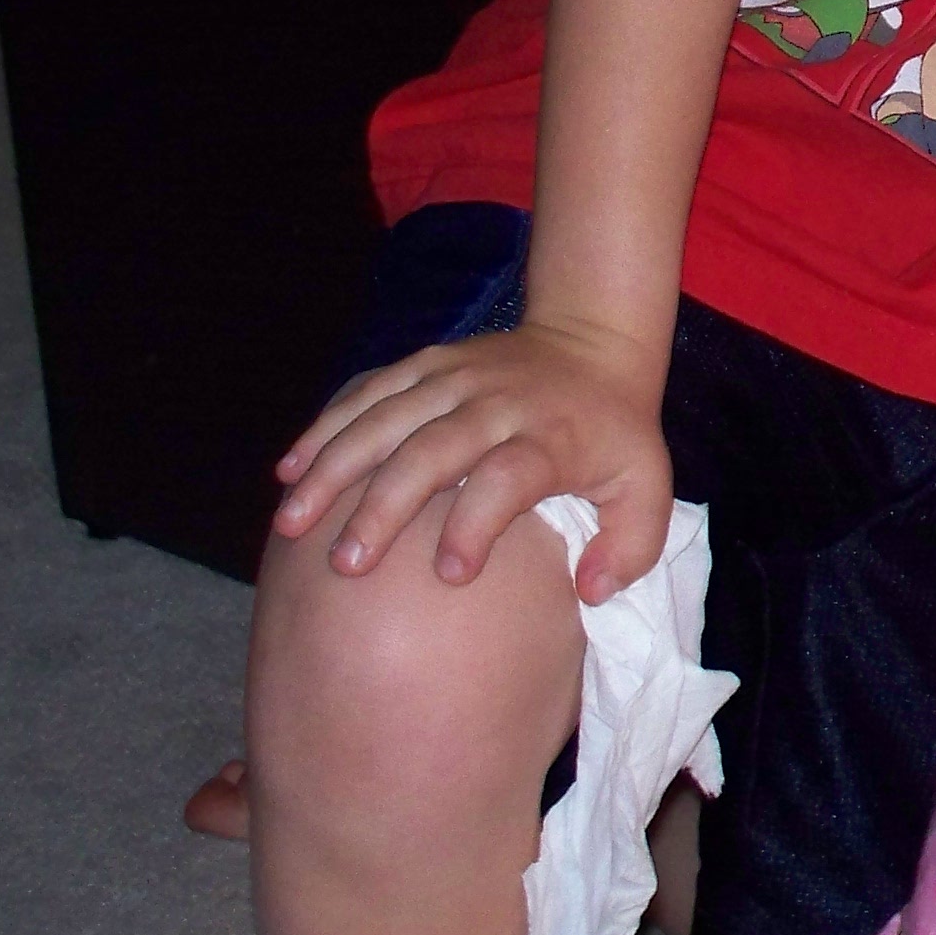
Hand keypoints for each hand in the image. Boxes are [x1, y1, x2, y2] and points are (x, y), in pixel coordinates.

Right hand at [272, 317, 674, 599]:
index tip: (449, 574)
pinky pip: (369, 390)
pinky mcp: (428, 362)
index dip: (479, 522)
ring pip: (388, 418)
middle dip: (386, 506)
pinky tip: (288, 471)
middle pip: (434, 450)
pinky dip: (326, 427)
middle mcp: (498, 404)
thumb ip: (630, 545)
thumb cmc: (615, 435)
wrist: (594, 342)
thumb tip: (591, 592)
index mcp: (551, 438)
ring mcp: (458, 377)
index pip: (510, 477)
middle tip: (346, 565)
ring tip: (293, 522)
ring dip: (336, 468)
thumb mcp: (648, 487)